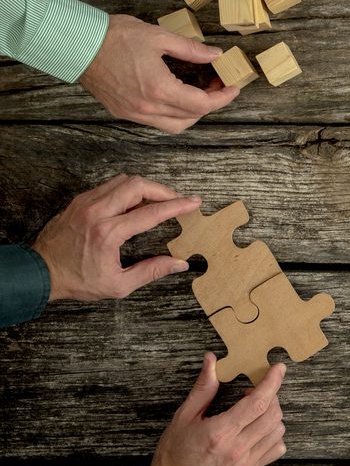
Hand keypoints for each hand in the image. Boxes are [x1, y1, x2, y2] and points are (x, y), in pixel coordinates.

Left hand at [31, 174, 198, 300]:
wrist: (41, 272)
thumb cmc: (78, 280)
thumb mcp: (118, 284)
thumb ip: (151, 271)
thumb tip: (179, 264)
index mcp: (108, 233)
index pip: (151, 212)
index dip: (177, 206)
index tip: (193, 202)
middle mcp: (97, 212)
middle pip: (138, 185)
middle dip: (163, 190)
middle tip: (177, 200)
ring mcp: (86, 203)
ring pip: (124, 180)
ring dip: (145, 187)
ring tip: (158, 201)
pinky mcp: (80, 201)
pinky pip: (110, 185)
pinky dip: (127, 189)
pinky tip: (135, 202)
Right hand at [79, 14, 238, 133]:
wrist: (76, 44)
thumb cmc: (115, 36)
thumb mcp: (159, 37)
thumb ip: (191, 49)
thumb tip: (215, 55)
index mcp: (159, 89)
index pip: (202, 104)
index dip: (223, 98)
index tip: (234, 88)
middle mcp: (148, 108)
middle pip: (191, 119)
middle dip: (210, 105)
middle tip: (216, 85)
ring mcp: (134, 113)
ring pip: (174, 126)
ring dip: (192, 113)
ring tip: (198, 92)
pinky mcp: (123, 112)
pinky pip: (156, 122)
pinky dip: (172, 114)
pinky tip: (176, 96)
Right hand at [149, 354, 286, 465]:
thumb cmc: (175, 453)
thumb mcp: (183, 417)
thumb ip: (202, 388)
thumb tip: (211, 361)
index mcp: (221, 431)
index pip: (257, 402)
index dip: (272, 382)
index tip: (278, 369)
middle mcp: (237, 447)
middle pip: (272, 414)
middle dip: (271, 395)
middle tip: (256, 390)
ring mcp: (245, 461)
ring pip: (277, 431)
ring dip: (272, 414)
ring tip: (256, 409)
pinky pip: (275, 450)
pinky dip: (274, 435)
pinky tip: (260, 429)